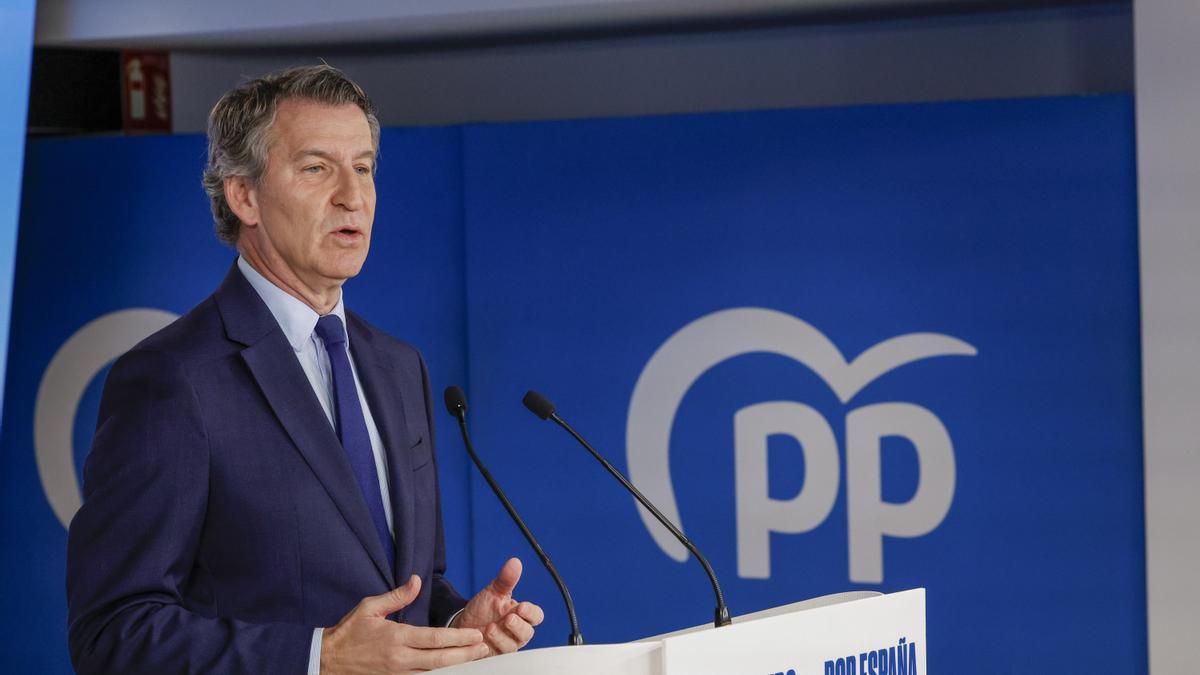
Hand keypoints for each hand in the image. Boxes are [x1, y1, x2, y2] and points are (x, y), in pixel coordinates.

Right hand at [321, 575, 487, 674]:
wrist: (329, 660)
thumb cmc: (350, 632)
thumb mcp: (370, 607)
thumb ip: (397, 596)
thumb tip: (417, 580)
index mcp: (397, 637)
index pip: (435, 638)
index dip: (459, 638)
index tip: (476, 635)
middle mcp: (400, 659)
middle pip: (440, 659)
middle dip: (465, 654)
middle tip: (484, 649)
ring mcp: (398, 674)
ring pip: (434, 673)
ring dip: (456, 666)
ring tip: (475, 660)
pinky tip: (451, 670)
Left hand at [453, 558, 544, 655]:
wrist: (463, 625)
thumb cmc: (482, 609)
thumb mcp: (493, 592)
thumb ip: (505, 580)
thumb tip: (515, 562)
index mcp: (520, 615)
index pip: (536, 616)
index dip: (531, 613)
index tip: (522, 607)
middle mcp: (515, 632)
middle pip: (527, 633)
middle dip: (518, 626)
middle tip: (508, 618)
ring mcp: (505, 644)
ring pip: (512, 646)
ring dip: (502, 637)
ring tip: (490, 628)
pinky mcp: (494, 655)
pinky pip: (497, 655)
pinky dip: (491, 648)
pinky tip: (482, 641)